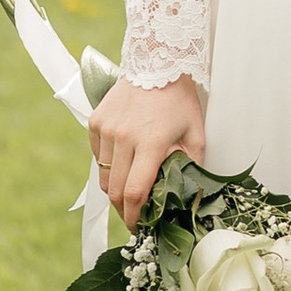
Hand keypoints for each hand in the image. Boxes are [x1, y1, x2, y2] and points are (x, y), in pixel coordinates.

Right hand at [90, 74, 205, 229]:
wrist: (157, 61)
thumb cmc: (180, 100)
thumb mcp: (196, 133)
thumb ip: (191, 166)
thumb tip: (187, 197)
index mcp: (150, 143)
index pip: (135, 192)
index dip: (135, 217)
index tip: (139, 229)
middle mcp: (123, 137)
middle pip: (115, 190)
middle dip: (124, 211)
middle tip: (134, 218)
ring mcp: (106, 129)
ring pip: (104, 175)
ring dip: (115, 190)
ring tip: (129, 193)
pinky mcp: (95, 121)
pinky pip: (97, 156)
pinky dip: (108, 166)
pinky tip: (124, 163)